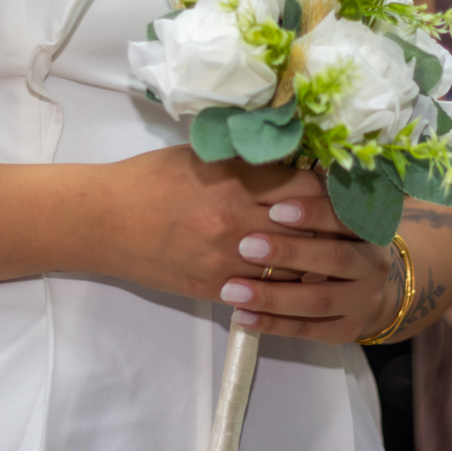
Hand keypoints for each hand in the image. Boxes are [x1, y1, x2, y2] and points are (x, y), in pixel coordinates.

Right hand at [98, 145, 323, 300]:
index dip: (329, 194)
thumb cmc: (150, 179)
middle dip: (330, 232)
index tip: (337, 195)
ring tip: (327, 258)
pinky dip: (281, 287)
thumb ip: (247, 164)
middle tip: (348, 231)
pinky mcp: (213, 288)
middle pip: (308, 232)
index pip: (308, 191)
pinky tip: (292, 282)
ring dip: (311, 264)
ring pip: (292, 268)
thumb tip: (292, 165)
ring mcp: (226, 260)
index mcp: (236, 182)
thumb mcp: (204, 157)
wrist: (103, 220)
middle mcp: (237, 222)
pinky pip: (262, 293)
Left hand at [217, 192, 398, 344]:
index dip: (312, 213)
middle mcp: (372, 264)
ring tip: (232, 289)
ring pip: (318, 300)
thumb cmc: (334, 237)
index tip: (275, 209)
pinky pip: (307, 329)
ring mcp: (362, 301)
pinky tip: (241, 316)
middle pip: (334, 258)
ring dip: (273, 295)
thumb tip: (267, 170)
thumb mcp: (332, 214)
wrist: (368, 286)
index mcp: (369, 226)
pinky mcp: (345, 330)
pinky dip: (273, 324)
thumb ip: (309, 196)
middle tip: (245, 246)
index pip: (344, 217)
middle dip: (289, 252)